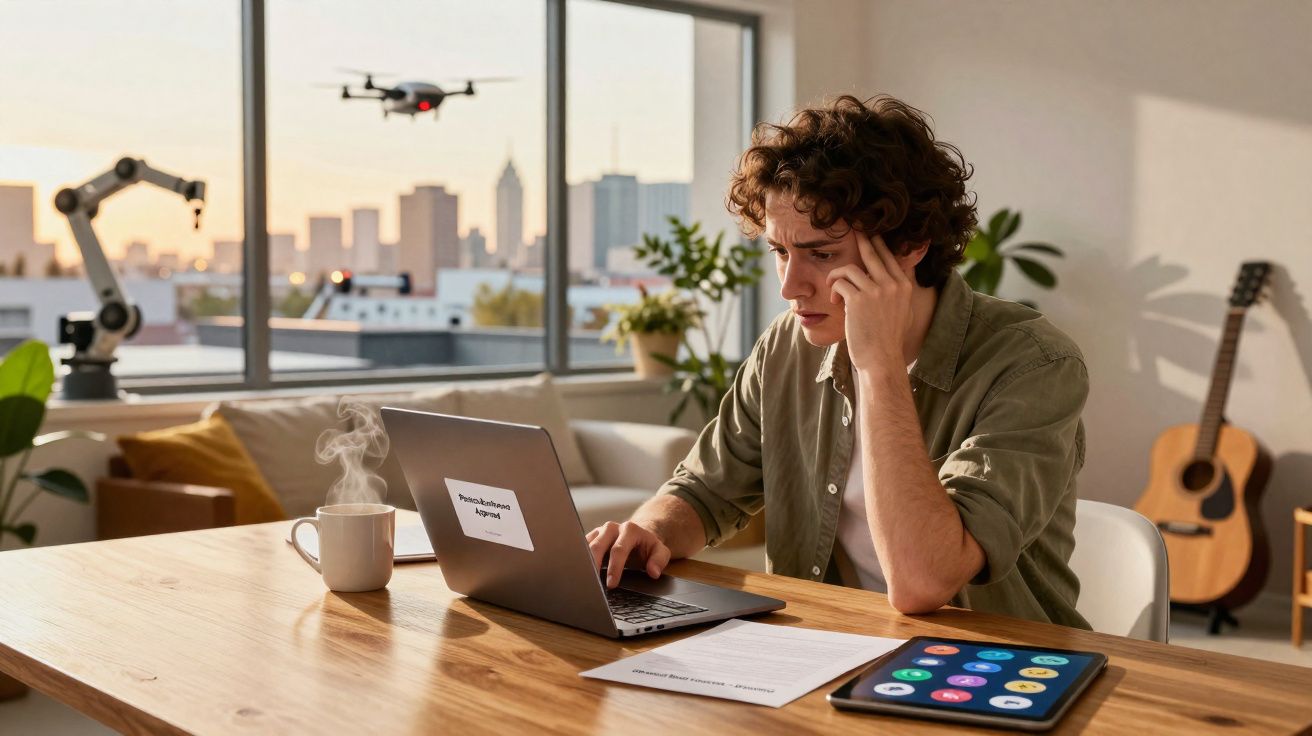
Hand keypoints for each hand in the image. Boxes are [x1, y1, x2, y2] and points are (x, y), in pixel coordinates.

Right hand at [586, 520, 671, 588]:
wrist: (638, 536)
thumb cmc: (647, 547)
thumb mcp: (660, 551)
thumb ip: (659, 560)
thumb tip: (654, 572)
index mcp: (630, 529)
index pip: (618, 550)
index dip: (614, 568)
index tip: (611, 584)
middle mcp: (612, 527)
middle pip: (598, 545)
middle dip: (593, 565)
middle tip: (591, 583)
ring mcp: (600, 531)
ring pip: (586, 545)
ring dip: (583, 562)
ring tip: (582, 579)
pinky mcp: (591, 537)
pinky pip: (581, 547)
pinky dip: (579, 559)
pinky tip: (578, 572)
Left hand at [826, 232, 914, 375]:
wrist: (881, 360)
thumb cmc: (888, 340)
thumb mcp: (904, 312)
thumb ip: (900, 293)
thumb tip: (901, 278)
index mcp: (904, 286)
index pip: (889, 256)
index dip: (877, 243)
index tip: (869, 235)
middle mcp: (892, 284)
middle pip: (872, 252)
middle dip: (861, 239)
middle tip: (852, 230)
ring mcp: (876, 291)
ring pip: (850, 268)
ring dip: (837, 277)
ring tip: (834, 291)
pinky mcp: (858, 300)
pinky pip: (840, 282)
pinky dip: (833, 289)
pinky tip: (834, 302)